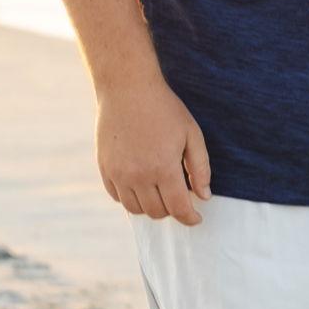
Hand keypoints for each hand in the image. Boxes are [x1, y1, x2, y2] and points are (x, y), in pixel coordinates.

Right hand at [97, 74, 210, 224]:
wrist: (128, 90)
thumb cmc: (165, 110)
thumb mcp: (192, 135)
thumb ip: (199, 168)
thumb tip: (204, 196)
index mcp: (163, 168)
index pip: (178, 208)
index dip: (190, 218)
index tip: (196, 218)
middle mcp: (138, 176)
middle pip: (157, 212)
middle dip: (172, 211)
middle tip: (181, 199)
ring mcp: (118, 174)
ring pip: (135, 209)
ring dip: (151, 207)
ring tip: (162, 194)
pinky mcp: (104, 168)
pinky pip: (117, 196)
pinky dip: (131, 198)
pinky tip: (142, 187)